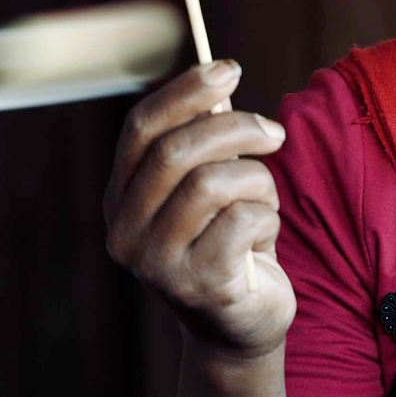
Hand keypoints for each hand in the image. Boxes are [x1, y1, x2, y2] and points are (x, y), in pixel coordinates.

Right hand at [103, 61, 295, 362]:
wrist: (242, 327)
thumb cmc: (230, 241)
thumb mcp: (212, 185)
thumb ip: (205, 142)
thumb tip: (218, 78)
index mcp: (120, 199)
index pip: (139, 129)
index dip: (184, 92)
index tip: (228, 69)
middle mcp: (125, 233)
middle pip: (175, 151)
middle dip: (235, 128)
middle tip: (274, 133)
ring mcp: (156, 264)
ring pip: (213, 183)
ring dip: (257, 180)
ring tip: (267, 200)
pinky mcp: (198, 285)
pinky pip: (242, 220)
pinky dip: (266, 217)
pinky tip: (262, 238)